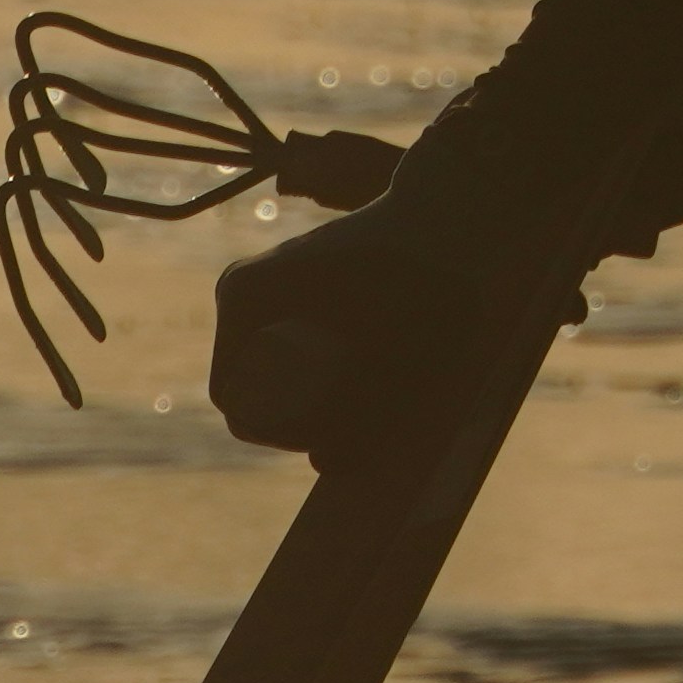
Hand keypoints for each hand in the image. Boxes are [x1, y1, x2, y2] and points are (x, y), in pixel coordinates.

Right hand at [204, 194, 581, 463]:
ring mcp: (261, 287)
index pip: (233, 397)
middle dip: (294, 418)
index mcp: (243, 299)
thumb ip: (362, 416)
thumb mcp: (397, 359)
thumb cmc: (422, 281)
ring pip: (268, 368)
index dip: (275, 435)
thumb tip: (324, 466)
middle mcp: (240, 290)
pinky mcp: (287, 288)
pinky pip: (283, 347)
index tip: (329, 440)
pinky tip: (359, 375)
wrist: (448, 216)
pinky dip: (313, 371)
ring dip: (306, 395)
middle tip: (354, 426)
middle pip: (248, 386)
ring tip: (364, 396)